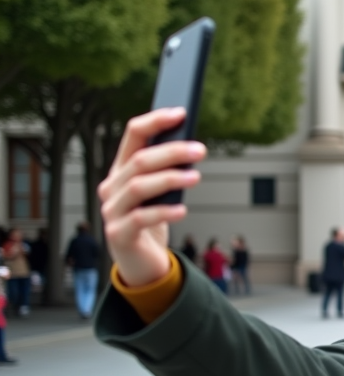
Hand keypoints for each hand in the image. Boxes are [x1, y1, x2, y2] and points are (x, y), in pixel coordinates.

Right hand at [99, 108, 205, 286]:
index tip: (181, 113)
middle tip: (200, 150)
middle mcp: (112, 187)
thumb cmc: (152, 222)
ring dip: (170, 179)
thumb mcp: (158, 193)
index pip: (132, 135)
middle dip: (172, 152)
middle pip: (140, 160)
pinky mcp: (119, 234)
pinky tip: (182, 209)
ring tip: (196, 177)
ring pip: (139, 186)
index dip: (155, 121)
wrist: (141, 262)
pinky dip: (163, 212)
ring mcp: (112, 211)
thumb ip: (166, 172)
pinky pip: (141, 218)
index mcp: (121, 170)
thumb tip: (191, 147)